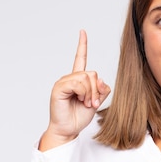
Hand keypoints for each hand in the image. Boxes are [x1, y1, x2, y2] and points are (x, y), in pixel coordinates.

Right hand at [39, 30, 110, 150]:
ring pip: (86, 78)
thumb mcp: (96, 102)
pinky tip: (80, 100)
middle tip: (92, 103)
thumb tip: (101, 79)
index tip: (82, 32)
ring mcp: (64, 82)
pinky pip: (78, 83)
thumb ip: (101, 90)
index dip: (82, 45)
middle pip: (92, 73)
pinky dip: (83, 93)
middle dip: (96, 90)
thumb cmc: (79, 117)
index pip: (80, 59)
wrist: (68, 129)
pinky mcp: (59, 87)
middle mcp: (70, 79)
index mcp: (79, 80)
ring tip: (85, 104)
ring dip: (90, 93)